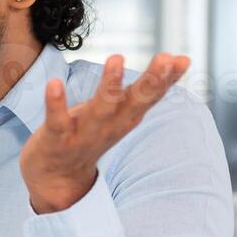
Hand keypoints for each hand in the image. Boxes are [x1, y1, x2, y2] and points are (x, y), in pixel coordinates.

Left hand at [19, 52, 190, 213]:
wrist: (56, 179)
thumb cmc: (91, 134)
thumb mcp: (121, 112)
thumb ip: (144, 90)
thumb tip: (180, 60)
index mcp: (125, 119)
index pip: (151, 97)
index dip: (167, 80)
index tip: (182, 60)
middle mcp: (109, 127)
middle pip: (134, 102)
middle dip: (150, 81)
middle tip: (164, 57)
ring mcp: (84, 134)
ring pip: (101, 109)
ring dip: (110, 85)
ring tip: (116, 58)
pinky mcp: (57, 140)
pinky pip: (57, 121)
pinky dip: (56, 104)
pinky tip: (54, 83)